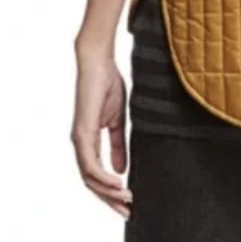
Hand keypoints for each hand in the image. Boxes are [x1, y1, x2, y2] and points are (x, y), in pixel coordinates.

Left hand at [70, 42, 131, 217]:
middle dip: (109, 199)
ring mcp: (79, 139)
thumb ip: (117, 144)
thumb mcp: (117, 120)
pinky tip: (117, 182)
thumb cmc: (108, 85)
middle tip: (127, 211)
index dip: (110, 190)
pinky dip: (102, 176)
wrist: (99, 63)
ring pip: (89, 177)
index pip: (96, 174)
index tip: (128, 201)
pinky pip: (89, 163)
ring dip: (107, 192)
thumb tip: (121, 169)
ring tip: (126, 199)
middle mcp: (80, 144)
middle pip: (91, 182)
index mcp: (88, 141)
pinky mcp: (82, 132)